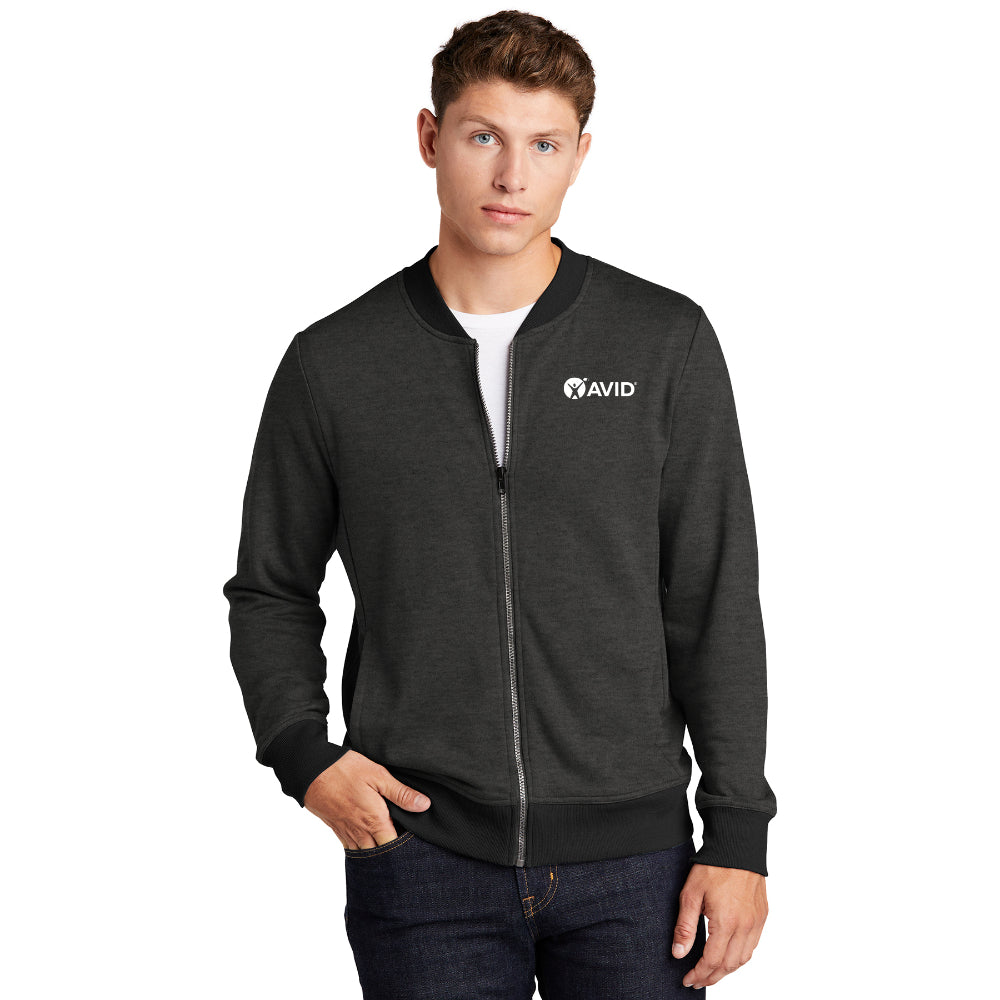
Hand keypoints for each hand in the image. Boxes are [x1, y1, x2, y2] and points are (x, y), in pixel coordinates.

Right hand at [302, 749, 431, 848]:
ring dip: (378, 856)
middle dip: (393, 857)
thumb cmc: (345, 770)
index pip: (394, 847)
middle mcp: (360, 832)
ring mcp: (347, 832)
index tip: (417, 847)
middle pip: (380, 855)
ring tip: (391, 853)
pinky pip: (352, 849)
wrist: (311, 771)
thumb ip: (401, 793)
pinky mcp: (337, 830)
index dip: (406, 850)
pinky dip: (363, 851)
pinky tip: (370, 846)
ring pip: (365, 855)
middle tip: (406, 853)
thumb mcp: (378, 775)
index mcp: (374, 820)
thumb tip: (424, 805)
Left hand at [671, 863, 767, 988]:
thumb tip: (679, 953)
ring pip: (743, 959)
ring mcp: (756, 922)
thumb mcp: (691, 894)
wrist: (738, 846)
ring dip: (727, 970)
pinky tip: (729, 955)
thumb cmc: (713, 866)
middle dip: (712, 977)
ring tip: (711, 972)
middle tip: (697, 980)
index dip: (699, 973)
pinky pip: (753, 946)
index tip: (688, 979)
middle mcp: (745, 926)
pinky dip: (740, 957)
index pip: (712, 961)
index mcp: (726, 922)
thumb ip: (685, 926)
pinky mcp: (762, 916)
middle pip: (729, 965)